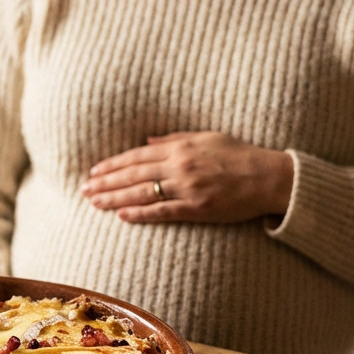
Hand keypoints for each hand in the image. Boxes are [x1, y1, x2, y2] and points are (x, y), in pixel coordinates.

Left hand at [81, 131, 293, 223]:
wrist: (269, 177)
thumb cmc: (239, 155)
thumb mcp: (206, 137)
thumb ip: (174, 138)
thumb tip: (147, 140)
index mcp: (180, 147)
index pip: (137, 155)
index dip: (113, 164)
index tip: (94, 171)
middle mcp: (180, 166)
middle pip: (133, 174)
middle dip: (106, 182)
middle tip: (84, 189)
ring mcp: (187, 187)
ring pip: (142, 193)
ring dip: (115, 198)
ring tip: (94, 202)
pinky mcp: (197, 208)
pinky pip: (163, 212)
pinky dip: (141, 214)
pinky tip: (122, 216)